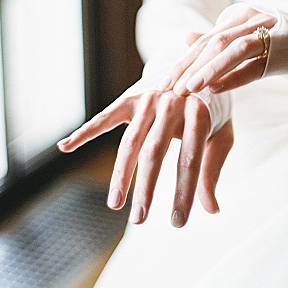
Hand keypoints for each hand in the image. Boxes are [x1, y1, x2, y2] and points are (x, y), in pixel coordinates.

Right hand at [57, 87, 233, 226]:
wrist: (195, 64)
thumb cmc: (211, 106)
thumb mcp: (221, 134)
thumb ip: (213, 169)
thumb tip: (212, 210)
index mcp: (199, 111)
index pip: (190, 159)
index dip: (184, 192)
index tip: (179, 222)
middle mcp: (172, 102)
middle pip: (154, 151)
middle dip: (146, 188)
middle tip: (140, 220)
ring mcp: (149, 98)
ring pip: (130, 141)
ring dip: (121, 174)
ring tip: (115, 204)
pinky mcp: (131, 97)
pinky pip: (106, 118)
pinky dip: (85, 132)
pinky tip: (65, 147)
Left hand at [163, 3, 287, 94]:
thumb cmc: (286, 41)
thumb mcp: (250, 35)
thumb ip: (219, 38)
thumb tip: (185, 38)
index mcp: (241, 14)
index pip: (204, 40)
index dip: (181, 61)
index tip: (161, 82)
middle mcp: (253, 18)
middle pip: (212, 43)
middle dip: (187, 66)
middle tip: (165, 88)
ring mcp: (271, 32)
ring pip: (232, 50)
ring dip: (207, 70)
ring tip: (187, 89)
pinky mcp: (287, 50)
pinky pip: (256, 66)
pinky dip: (234, 78)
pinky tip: (216, 90)